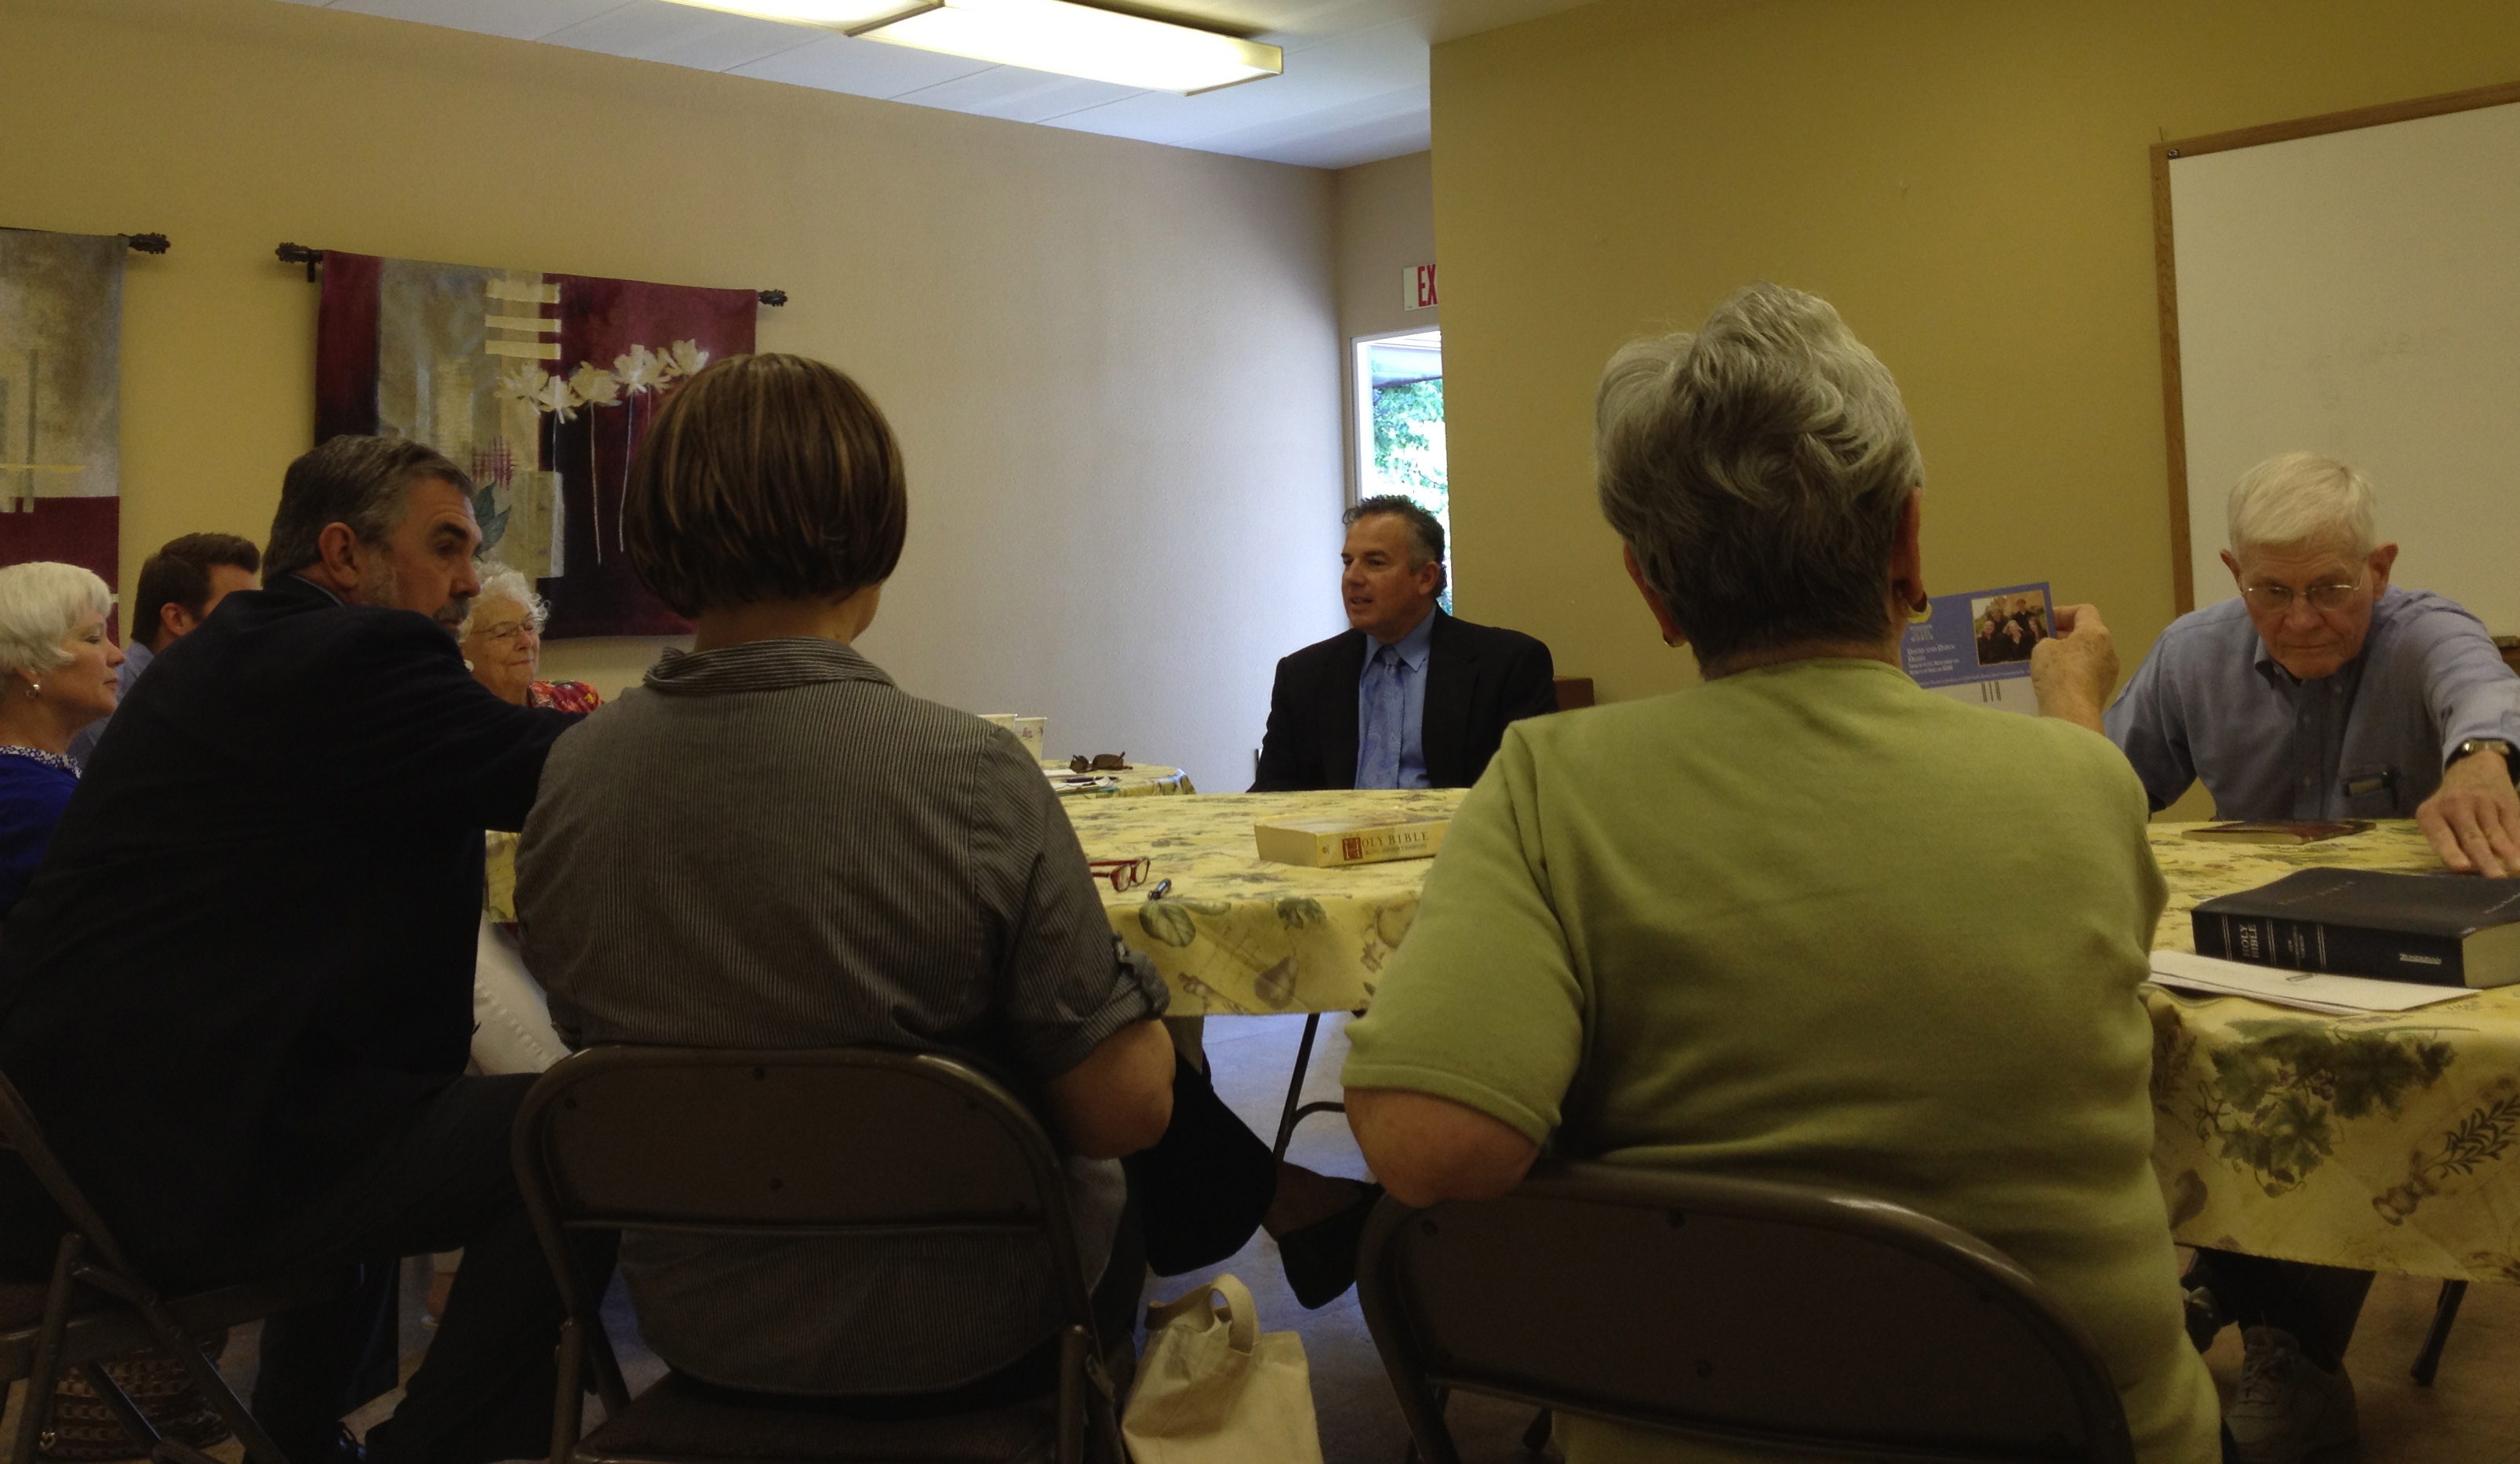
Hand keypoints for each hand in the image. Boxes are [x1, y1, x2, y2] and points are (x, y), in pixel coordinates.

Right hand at [2031, 603, 2117, 733]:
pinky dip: (2074, 672)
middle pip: (2088, 633)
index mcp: (2096, 632)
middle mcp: (2109, 649)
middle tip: (2044, 641)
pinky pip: (2088, 673)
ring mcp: (2110, 671)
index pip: (2084, 610)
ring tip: (2049, 662)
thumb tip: (2055, 648)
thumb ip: (2049, 641)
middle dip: (2066, 634)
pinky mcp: (2104, 690)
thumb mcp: (2043, 648)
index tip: (2045, 621)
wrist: (2071, 712)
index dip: (2063, 612)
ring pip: (2089, 655)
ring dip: (2071, 654)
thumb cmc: (2058, 672)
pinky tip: (2057, 681)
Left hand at [2417, 747, 2519, 876]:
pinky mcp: (2506, 802)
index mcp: (2431, 813)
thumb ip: (2446, 841)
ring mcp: (2482, 802)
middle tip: (2494, 879)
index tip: (2463, 867)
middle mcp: (2455, 805)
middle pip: (2471, 837)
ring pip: (2495, 833)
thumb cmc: (2450, 806)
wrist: (2475, 768)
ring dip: (2507, 854)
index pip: (2440, 835)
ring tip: (2515, 871)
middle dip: (2484, 859)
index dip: (2451, 851)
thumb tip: (2465, 871)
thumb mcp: (2437, 818)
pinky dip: (2518, 843)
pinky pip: (2513, 826)